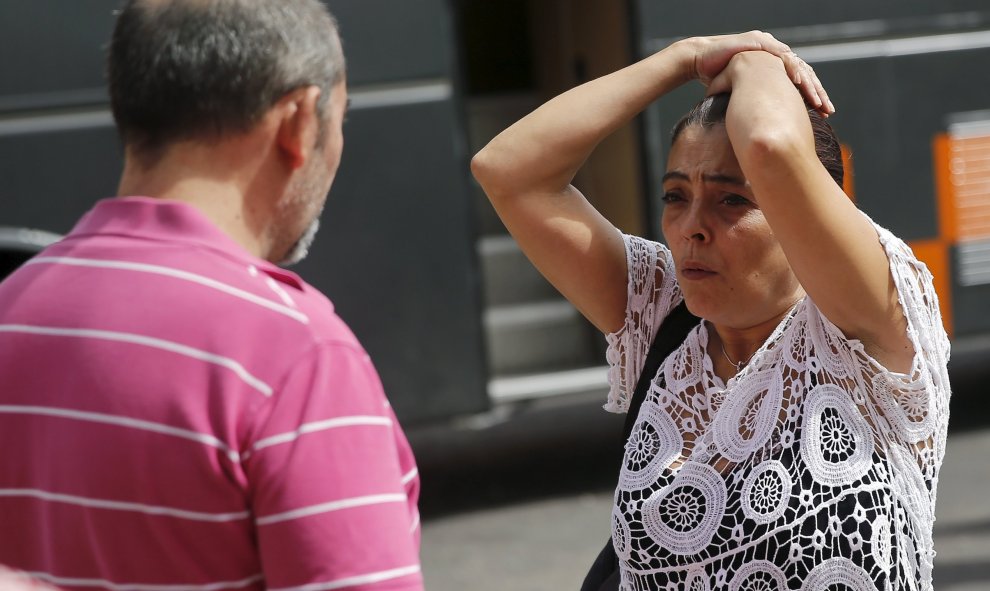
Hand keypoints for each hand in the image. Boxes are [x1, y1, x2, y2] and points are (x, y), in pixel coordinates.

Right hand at [678, 31, 832, 115]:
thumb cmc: (716, 79)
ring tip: (817, 100)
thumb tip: (763, 132)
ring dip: (808, 83)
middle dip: (816, 92)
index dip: (811, 98)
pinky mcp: (759, 41)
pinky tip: (799, 82)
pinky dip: (790, 68)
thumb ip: (756, 105)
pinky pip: (780, 55)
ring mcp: (769, 46)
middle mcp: (775, 54)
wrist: (698, 61)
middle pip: (803, 73)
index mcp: (774, 67)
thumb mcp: (742, 96)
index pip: (798, 82)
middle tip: (827, 110)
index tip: (822, 115)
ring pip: (796, 65)